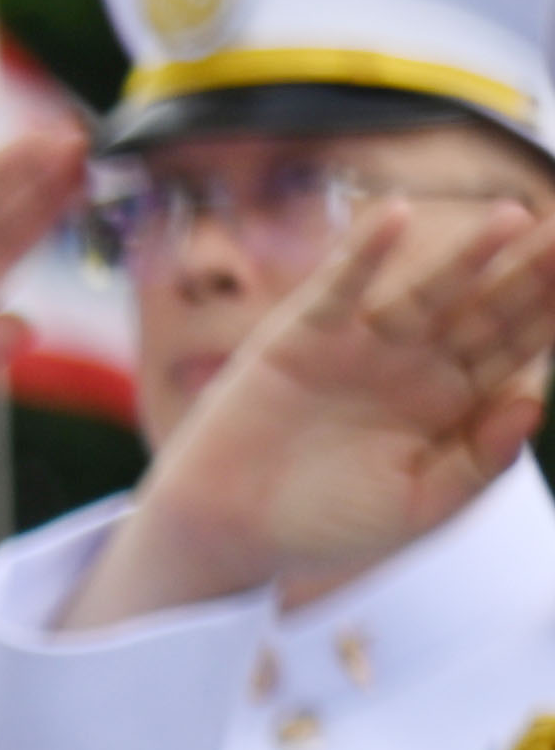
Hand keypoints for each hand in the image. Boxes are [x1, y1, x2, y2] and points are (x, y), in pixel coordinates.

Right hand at [75, 196, 554, 623]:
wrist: (226, 532)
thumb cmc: (326, 527)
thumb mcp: (418, 508)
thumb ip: (479, 461)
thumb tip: (535, 400)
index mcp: (455, 405)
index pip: (519, 351)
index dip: (554, 318)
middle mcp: (417, 366)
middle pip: (487, 310)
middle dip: (531, 275)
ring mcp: (363, 346)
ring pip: (428, 291)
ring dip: (467, 254)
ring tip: (511, 219)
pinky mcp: (302, 336)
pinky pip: (340, 286)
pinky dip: (365, 252)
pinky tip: (397, 216)